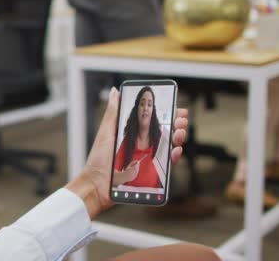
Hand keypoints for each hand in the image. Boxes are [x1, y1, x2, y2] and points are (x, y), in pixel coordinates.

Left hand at [65, 88, 188, 218]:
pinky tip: (175, 150)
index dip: (164, 113)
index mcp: (131, 134)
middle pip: (163, 132)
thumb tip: (115, 92)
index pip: (151, 120)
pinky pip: (166, 164)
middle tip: (181, 119)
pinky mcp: (149, 172)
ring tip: (179, 132)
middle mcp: (140, 145)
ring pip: (168, 146)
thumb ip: (113, 113)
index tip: (174, 106)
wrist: (97, 186)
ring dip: (177, 137)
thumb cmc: (98, 161)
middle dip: (175, 123)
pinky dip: (173, 157)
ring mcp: (146, 158)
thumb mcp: (105, 133)